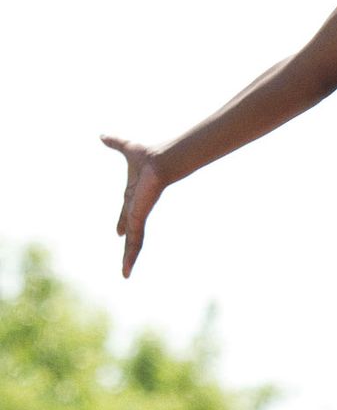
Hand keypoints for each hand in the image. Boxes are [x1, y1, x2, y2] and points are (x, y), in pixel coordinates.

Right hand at [100, 135, 166, 276]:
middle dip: (128, 248)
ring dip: (129, 258)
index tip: (118, 232)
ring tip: (125, 275)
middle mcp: (137, 209)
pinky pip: (134, 241)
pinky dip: (131, 256)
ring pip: (134, 242)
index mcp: (134, 198)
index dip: (123, 224)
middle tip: (126, 264)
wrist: (161, 161)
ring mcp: (139, 216)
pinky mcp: (139, 220)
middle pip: (131, 233)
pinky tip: (127, 270)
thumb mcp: (126, 149)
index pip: (127, 215)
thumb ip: (115, 143)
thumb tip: (102, 134)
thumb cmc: (148, 156)